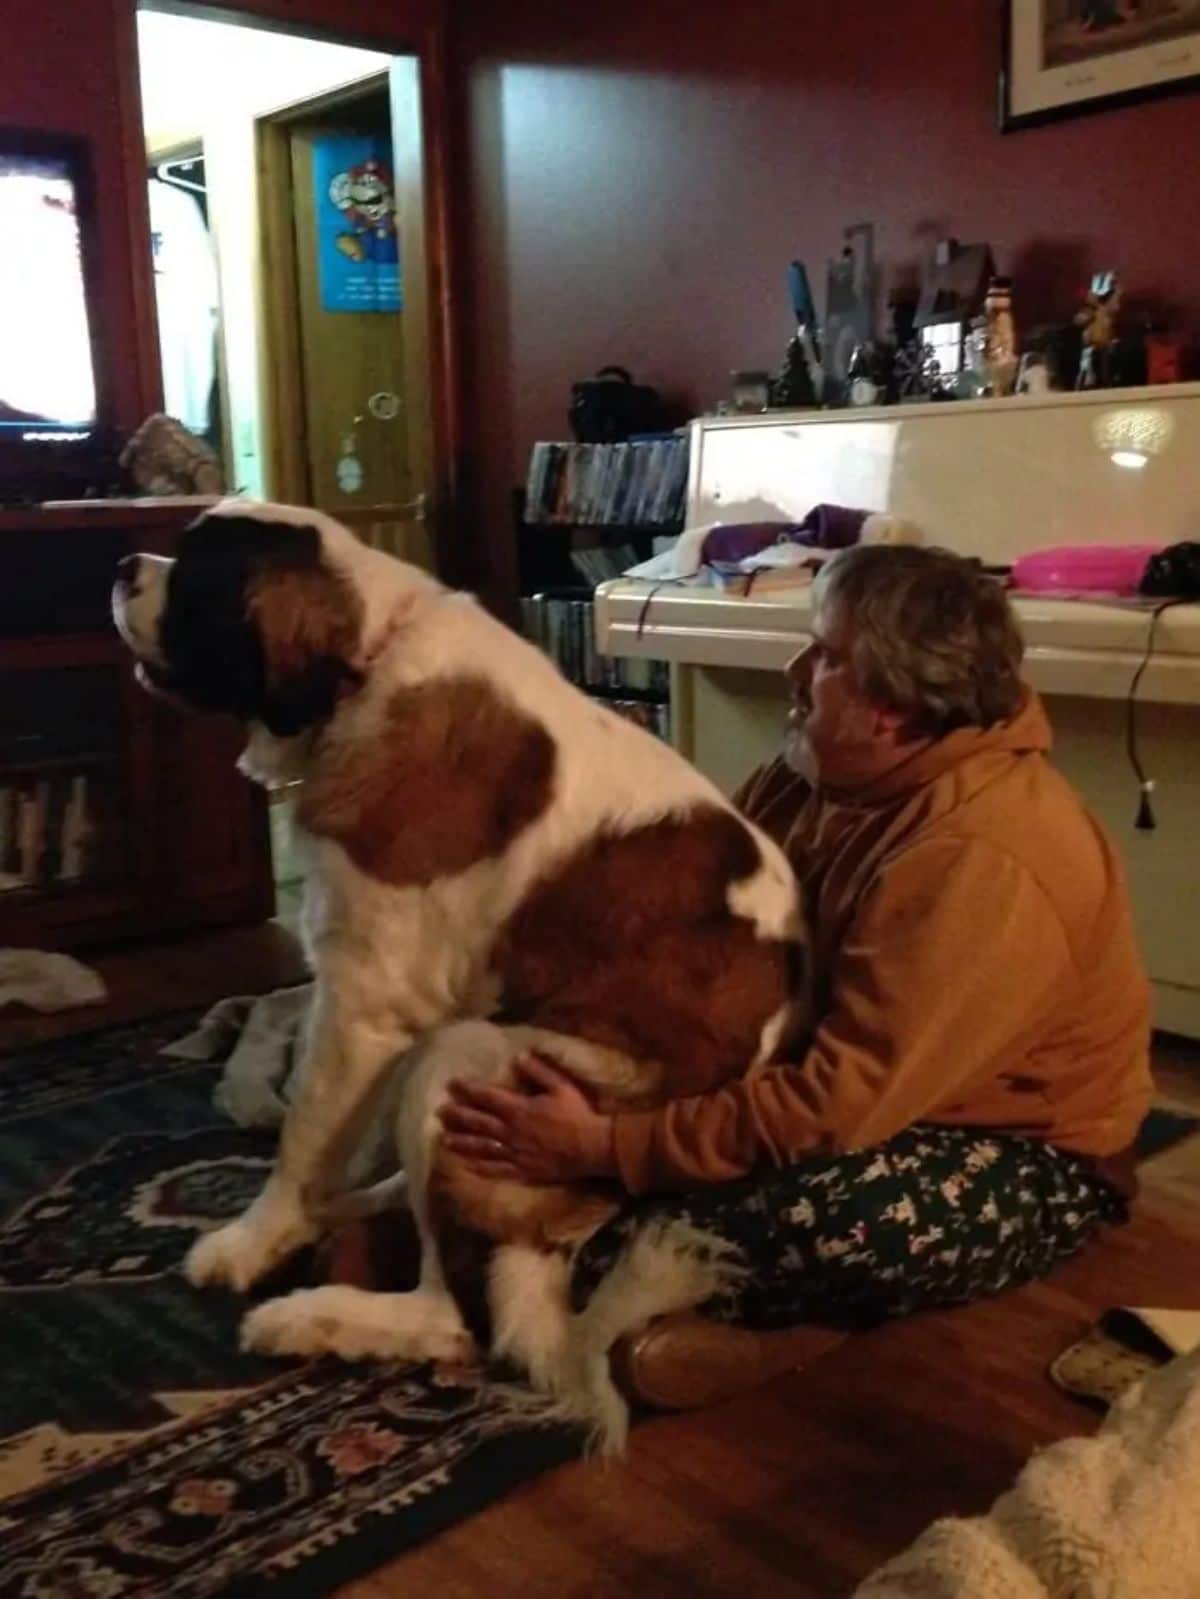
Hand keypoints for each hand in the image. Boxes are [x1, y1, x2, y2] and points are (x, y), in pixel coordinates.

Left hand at [439, 1054, 616, 1184]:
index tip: (452, 1084)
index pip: (487, 1097)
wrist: (591, 1147)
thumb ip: (539, 1071)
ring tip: (445, 1139)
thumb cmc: (578, 1115)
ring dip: (462, 1142)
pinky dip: (480, 1167)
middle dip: (458, 1116)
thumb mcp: (561, 1086)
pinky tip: (468, 1165)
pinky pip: (496, 1169)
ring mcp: (515, 1153)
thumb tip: (519, 1057)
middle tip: (440, 1112)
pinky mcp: (522, 1170)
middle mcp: (511, 1131)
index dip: (468, 1090)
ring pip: (482, 1147)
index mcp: (519, 1109)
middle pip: (478, 1123)